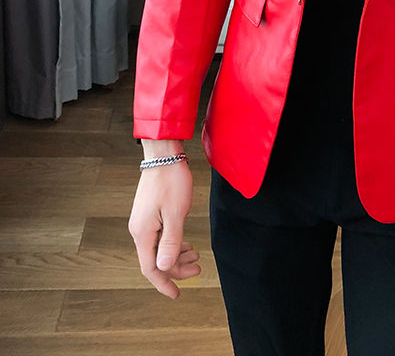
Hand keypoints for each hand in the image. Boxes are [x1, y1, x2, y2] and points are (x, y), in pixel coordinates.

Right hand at [128, 161, 200, 297]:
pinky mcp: (150, 214)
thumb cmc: (171, 181)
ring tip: (196, 255)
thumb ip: (170, 241)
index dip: (164, 283)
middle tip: (198, 269)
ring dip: (176, 255)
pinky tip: (186, 243)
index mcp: (143, 232)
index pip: (151, 268)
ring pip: (159, 248)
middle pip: (156, 260)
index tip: (177, 294)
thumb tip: (164, 267)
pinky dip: (174, 243)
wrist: (163, 156)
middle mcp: (139, 230)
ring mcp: (144, 222)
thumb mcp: (176, 213)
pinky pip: (160, 236)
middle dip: (176, 268)